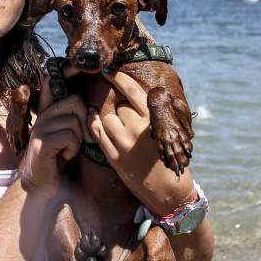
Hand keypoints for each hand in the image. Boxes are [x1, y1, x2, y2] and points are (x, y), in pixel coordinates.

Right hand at [16, 70, 87, 197]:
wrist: (40, 185)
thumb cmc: (58, 160)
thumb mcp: (68, 136)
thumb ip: (75, 120)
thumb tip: (93, 109)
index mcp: (48, 112)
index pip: (51, 82)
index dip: (64, 71)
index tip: (78, 65)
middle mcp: (42, 117)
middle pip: (73, 102)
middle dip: (84, 121)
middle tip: (83, 139)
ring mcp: (40, 129)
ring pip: (73, 121)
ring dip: (79, 139)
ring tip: (70, 149)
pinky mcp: (41, 143)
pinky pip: (68, 135)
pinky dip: (73, 148)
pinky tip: (66, 156)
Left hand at [87, 70, 194, 214]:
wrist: (168, 190)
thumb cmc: (169, 157)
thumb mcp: (166, 131)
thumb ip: (149, 114)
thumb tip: (133, 95)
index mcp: (154, 121)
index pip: (133, 91)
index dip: (119, 78)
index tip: (109, 70)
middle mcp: (138, 130)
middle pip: (117, 104)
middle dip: (112, 99)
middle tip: (105, 92)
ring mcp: (124, 144)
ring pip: (105, 117)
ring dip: (101, 111)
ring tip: (98, 106)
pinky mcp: (114, 157)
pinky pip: (97, 133)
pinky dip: (92, 122)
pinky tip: (91, 116)